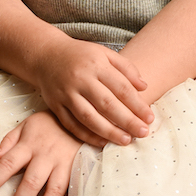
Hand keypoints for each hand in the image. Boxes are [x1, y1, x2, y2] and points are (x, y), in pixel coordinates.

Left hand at [0, 111, 82, 195]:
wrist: (84, 117)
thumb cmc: (50, 124)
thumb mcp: (27, 125)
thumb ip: (9, 141)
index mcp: (30, 145)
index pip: (7, 164)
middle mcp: (46, 156)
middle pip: (31, 183)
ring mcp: (65, 164)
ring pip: (53, 191)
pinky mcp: (80, 169)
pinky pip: (74, 190)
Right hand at [34, 35, 153, 146]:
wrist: (45, 55)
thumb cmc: (80, 55)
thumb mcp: (104, 53)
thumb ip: (126, 68)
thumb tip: (144, 87)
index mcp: (96, 65)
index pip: (121, 88)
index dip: (137, 104)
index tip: (150, 118)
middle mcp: (80, 79)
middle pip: (107, 104)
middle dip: (127, 121)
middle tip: (143, 133)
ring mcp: (66, 93)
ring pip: (89, 117)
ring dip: (108, 131)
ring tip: (125, 140)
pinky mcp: (55, 105)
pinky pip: (71, 124)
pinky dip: (86, 135)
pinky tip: (102, 142)